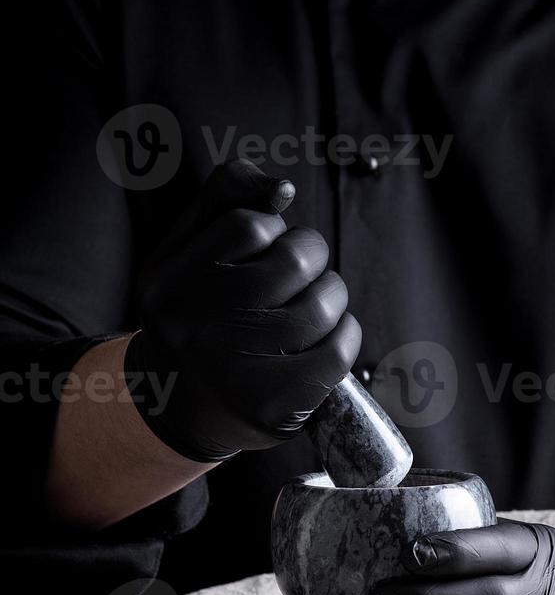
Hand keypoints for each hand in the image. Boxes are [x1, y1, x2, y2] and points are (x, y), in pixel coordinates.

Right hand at [124, 159, 361, 461]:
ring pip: (323, 303)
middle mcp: (193, 329)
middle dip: (311, 255)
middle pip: (294, 260)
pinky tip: (322, 339)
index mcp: (169, 283)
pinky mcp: (272, 405)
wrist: (182, 406)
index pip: (249, 223)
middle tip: (300, 274)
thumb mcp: (189, 247)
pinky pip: (340, 349)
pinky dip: (344, 335)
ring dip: (331, 295)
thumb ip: (226, 195)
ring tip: (310, 306)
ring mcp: (233, 372)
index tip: (264, 248)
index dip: (272, 228)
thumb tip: (281, 188)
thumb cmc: (198, 311)